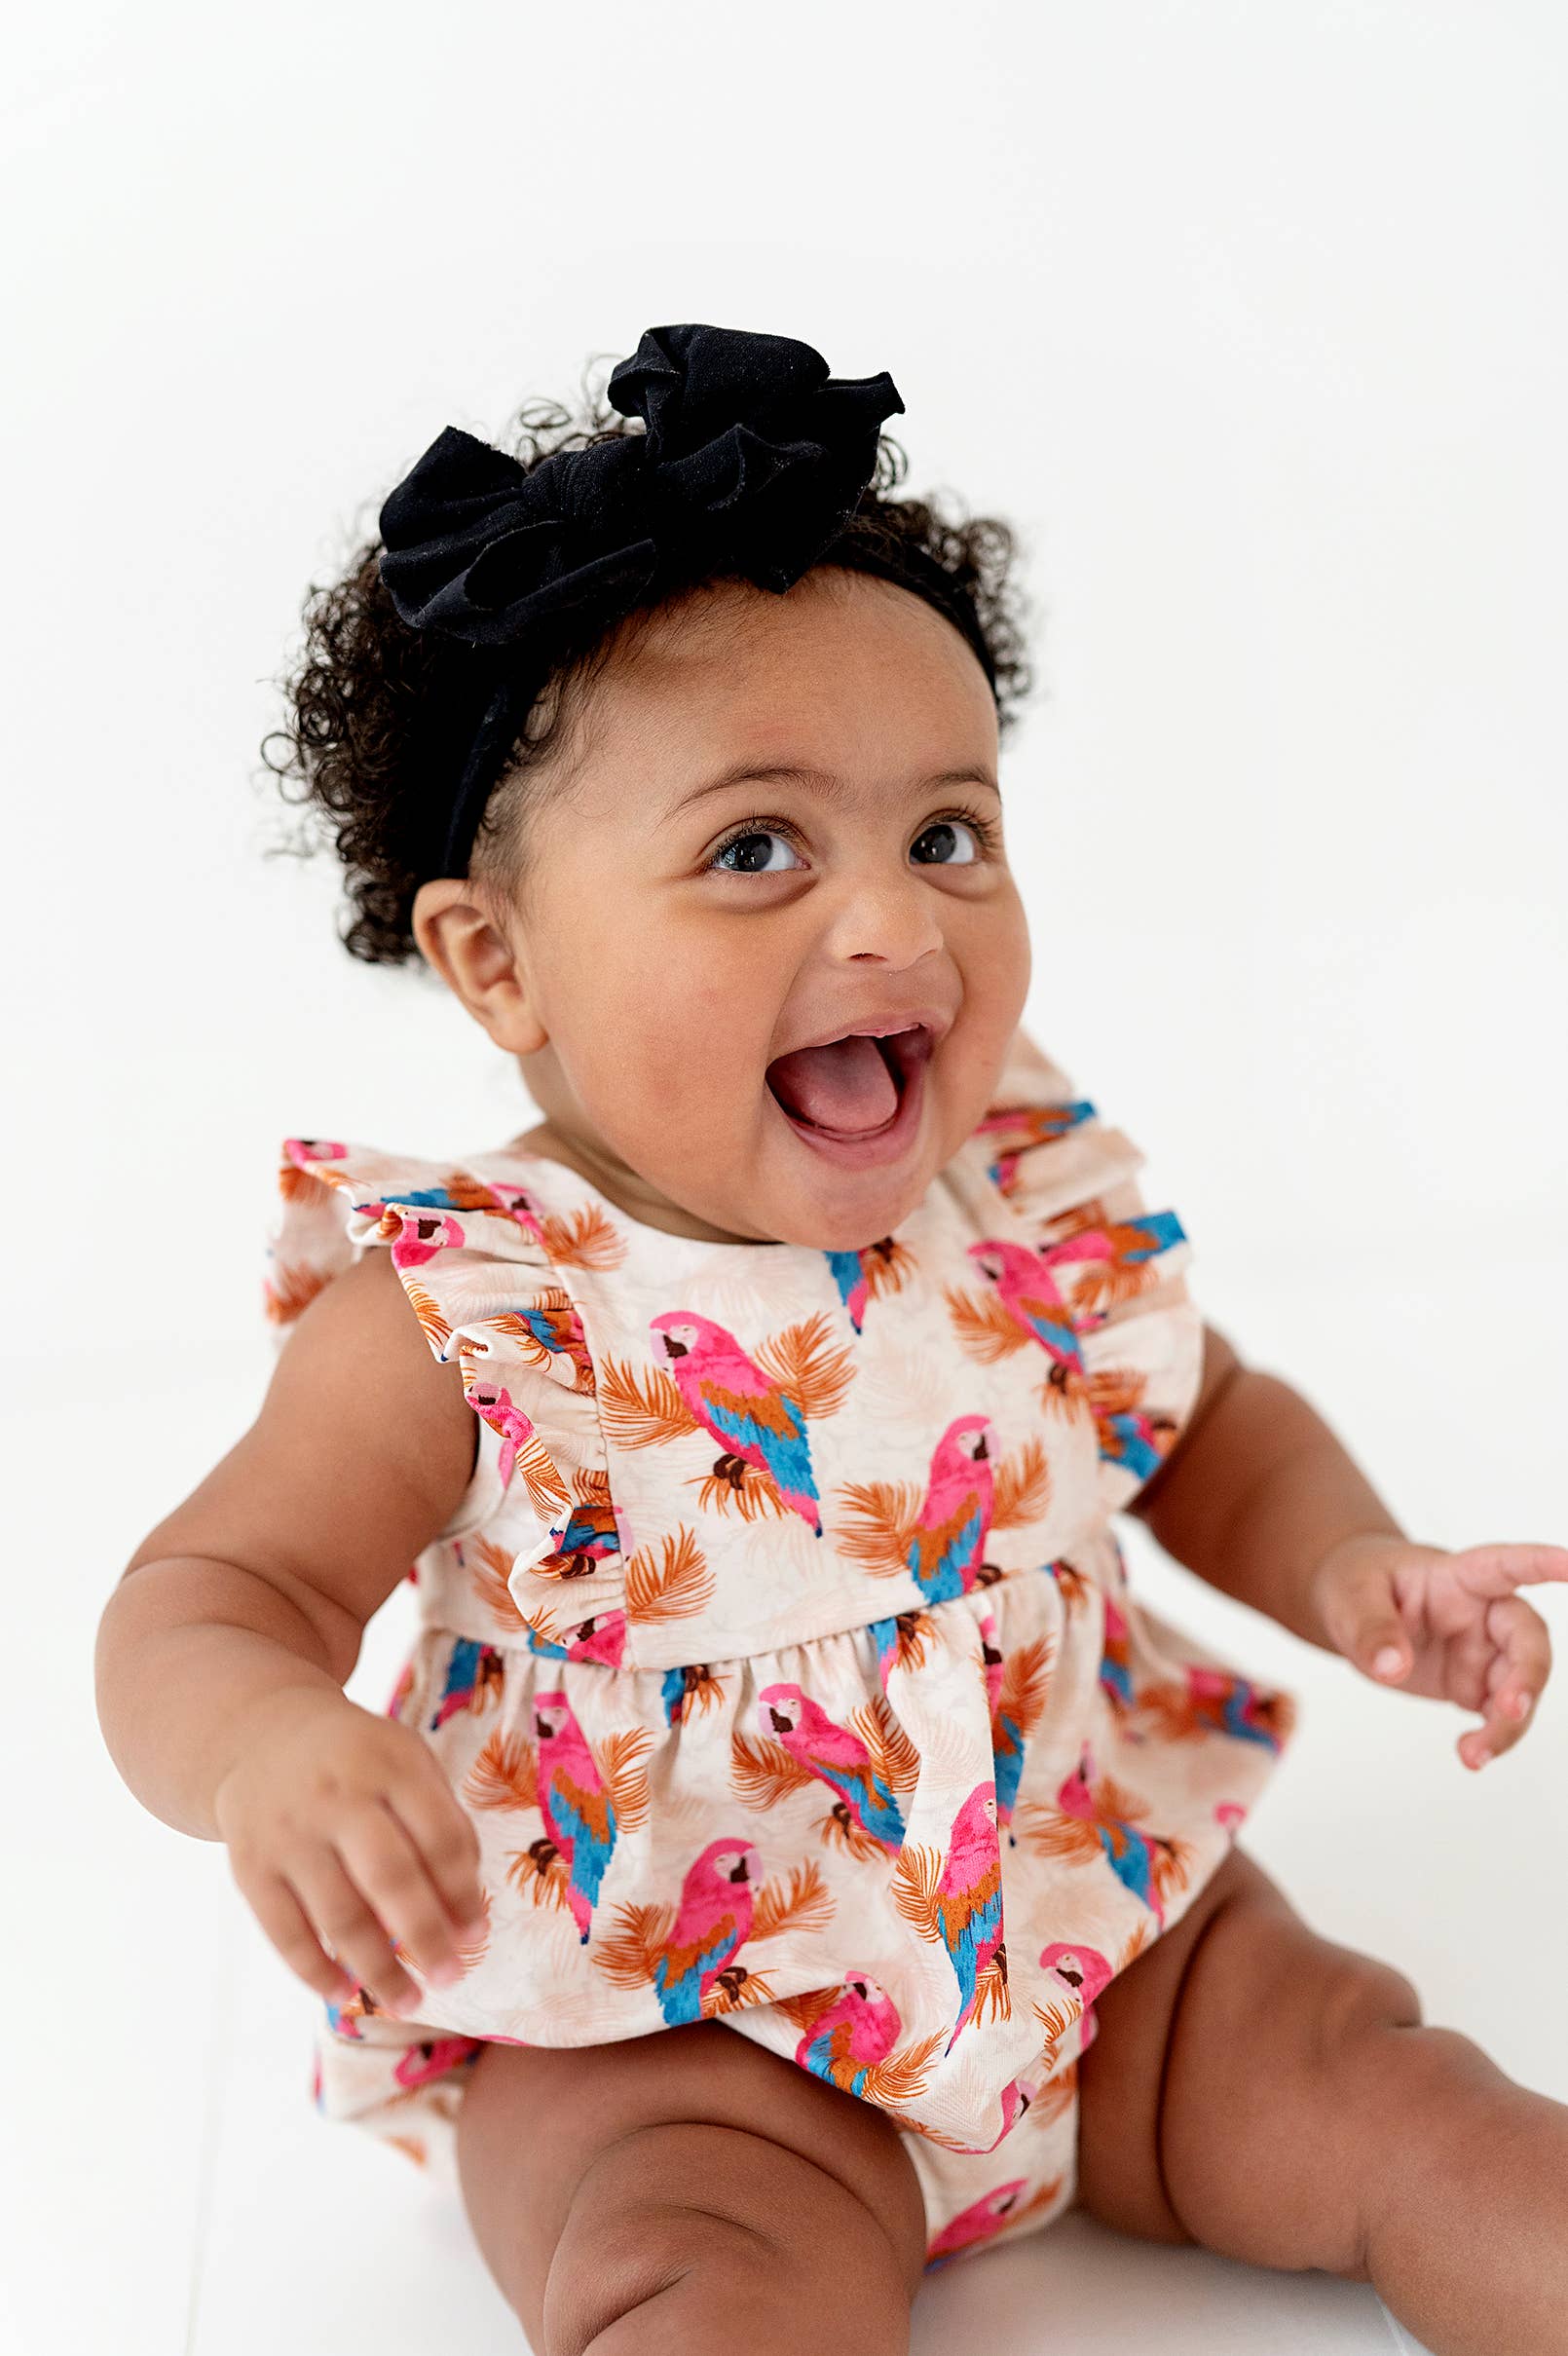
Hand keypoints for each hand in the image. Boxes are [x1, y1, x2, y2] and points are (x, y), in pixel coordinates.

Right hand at [213, 1685, 487, 2013]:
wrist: (260, 1737)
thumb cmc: (357, 1762)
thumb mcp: (405, 1762)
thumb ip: (440, 1823)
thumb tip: (464, 1913)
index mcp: (391, 1763)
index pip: (438, 1836)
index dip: (462, 1892)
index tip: (477, 1936)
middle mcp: (338, 1795)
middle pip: (391, 1877)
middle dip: (426, 1936)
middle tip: (451, 1977)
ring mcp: (290, 1833)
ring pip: (340, 1915)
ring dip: (379, 1969)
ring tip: (409, 2002)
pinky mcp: (251, 1866)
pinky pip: (286, 1931)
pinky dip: (316, 1971)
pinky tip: (346, 1995)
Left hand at [1309, 1532, 1567, 1769]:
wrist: (1353, 1608)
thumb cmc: (1357, 1584)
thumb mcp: (1349, 1597)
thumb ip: (1371, 1628)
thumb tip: (1392, 1669)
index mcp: (1457, 1577)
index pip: (1504, 1565)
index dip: (1541, 1563)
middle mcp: (1482, 1612)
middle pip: (1526, 1639)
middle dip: (1527, 1677)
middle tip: (1511, 1710)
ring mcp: (1483, 1650)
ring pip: (1519, 1686)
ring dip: (1508, 1724)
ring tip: (1474, 1755)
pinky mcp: (1475, 1683)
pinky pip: (1500, 1713)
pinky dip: (1493, 1738)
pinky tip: (1472, 1755)